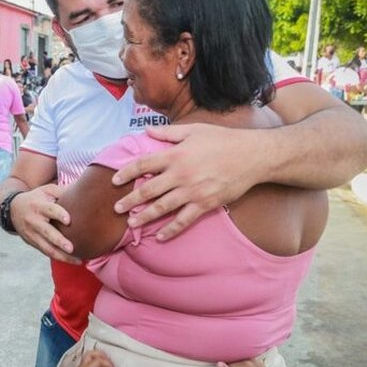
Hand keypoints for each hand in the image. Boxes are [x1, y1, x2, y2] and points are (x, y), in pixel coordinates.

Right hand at [11, 184, 79, 264]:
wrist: (13, 210)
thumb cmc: (36, 198)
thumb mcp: (46, 190)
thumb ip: (63, 192)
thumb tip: (83, 192)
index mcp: (38, 206)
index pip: (49, 210)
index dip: (58, 214)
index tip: (68, 220)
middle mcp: (34, 221)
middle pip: (47, 232)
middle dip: (59, 241)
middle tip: (71, 248)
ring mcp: (32, 234)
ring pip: (47, 247)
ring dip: (62, 256)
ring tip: (77, 260)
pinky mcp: (32, 243)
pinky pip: (46, 252)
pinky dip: (59, 258)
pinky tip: (72, 261)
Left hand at [111, 123, 258, 240]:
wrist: (252, 156)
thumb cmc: (223, 140)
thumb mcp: (194, 130)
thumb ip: (168, 133)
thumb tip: (147, 130)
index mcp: (175, 154)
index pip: (143, 164)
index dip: (126, 172)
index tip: (114, 180)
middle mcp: (181, 174)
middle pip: (148, 190)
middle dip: (130, 200)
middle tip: (116, 208)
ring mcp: (193, 191)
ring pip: (162, 208)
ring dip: (144, 217)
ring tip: (131, 224)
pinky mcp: (205, 204)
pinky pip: (184, 220)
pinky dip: (170, 230)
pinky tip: (159, 236)